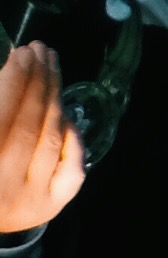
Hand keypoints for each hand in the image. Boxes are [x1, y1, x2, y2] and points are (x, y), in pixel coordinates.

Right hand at [0, 42, 84, 233]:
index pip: (2, 117)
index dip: (14, 80)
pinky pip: (71, 162)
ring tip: (51, 66)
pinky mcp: (51, 207)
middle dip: (37, 81)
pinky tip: (63, 110)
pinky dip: (70, 133)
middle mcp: (1, 188)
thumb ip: (1, 104)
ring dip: (55, 96)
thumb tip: (15, 67)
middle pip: (28, 124)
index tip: (22, 52)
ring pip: (50, 138)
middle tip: (40, 50)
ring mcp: (29, 201)